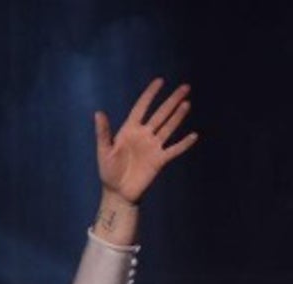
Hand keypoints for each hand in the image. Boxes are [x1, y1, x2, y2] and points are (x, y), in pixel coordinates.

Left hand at [94, 78, 197, 204]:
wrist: (118, 193)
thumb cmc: (108, 172)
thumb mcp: (104, 151)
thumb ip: (103, 133)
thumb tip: (98, 112)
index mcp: (130, 130)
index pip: (141, 108)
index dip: (150, 94)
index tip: (160, 81)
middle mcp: (144, 135)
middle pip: (161, 114)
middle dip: (172, 101)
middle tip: (185, 87)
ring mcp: (153, 147)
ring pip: (169, 127)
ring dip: (178, 116)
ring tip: (187, 103)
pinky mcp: (159, 160)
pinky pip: (174, 150)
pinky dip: (183, 144)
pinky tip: (193, 135)